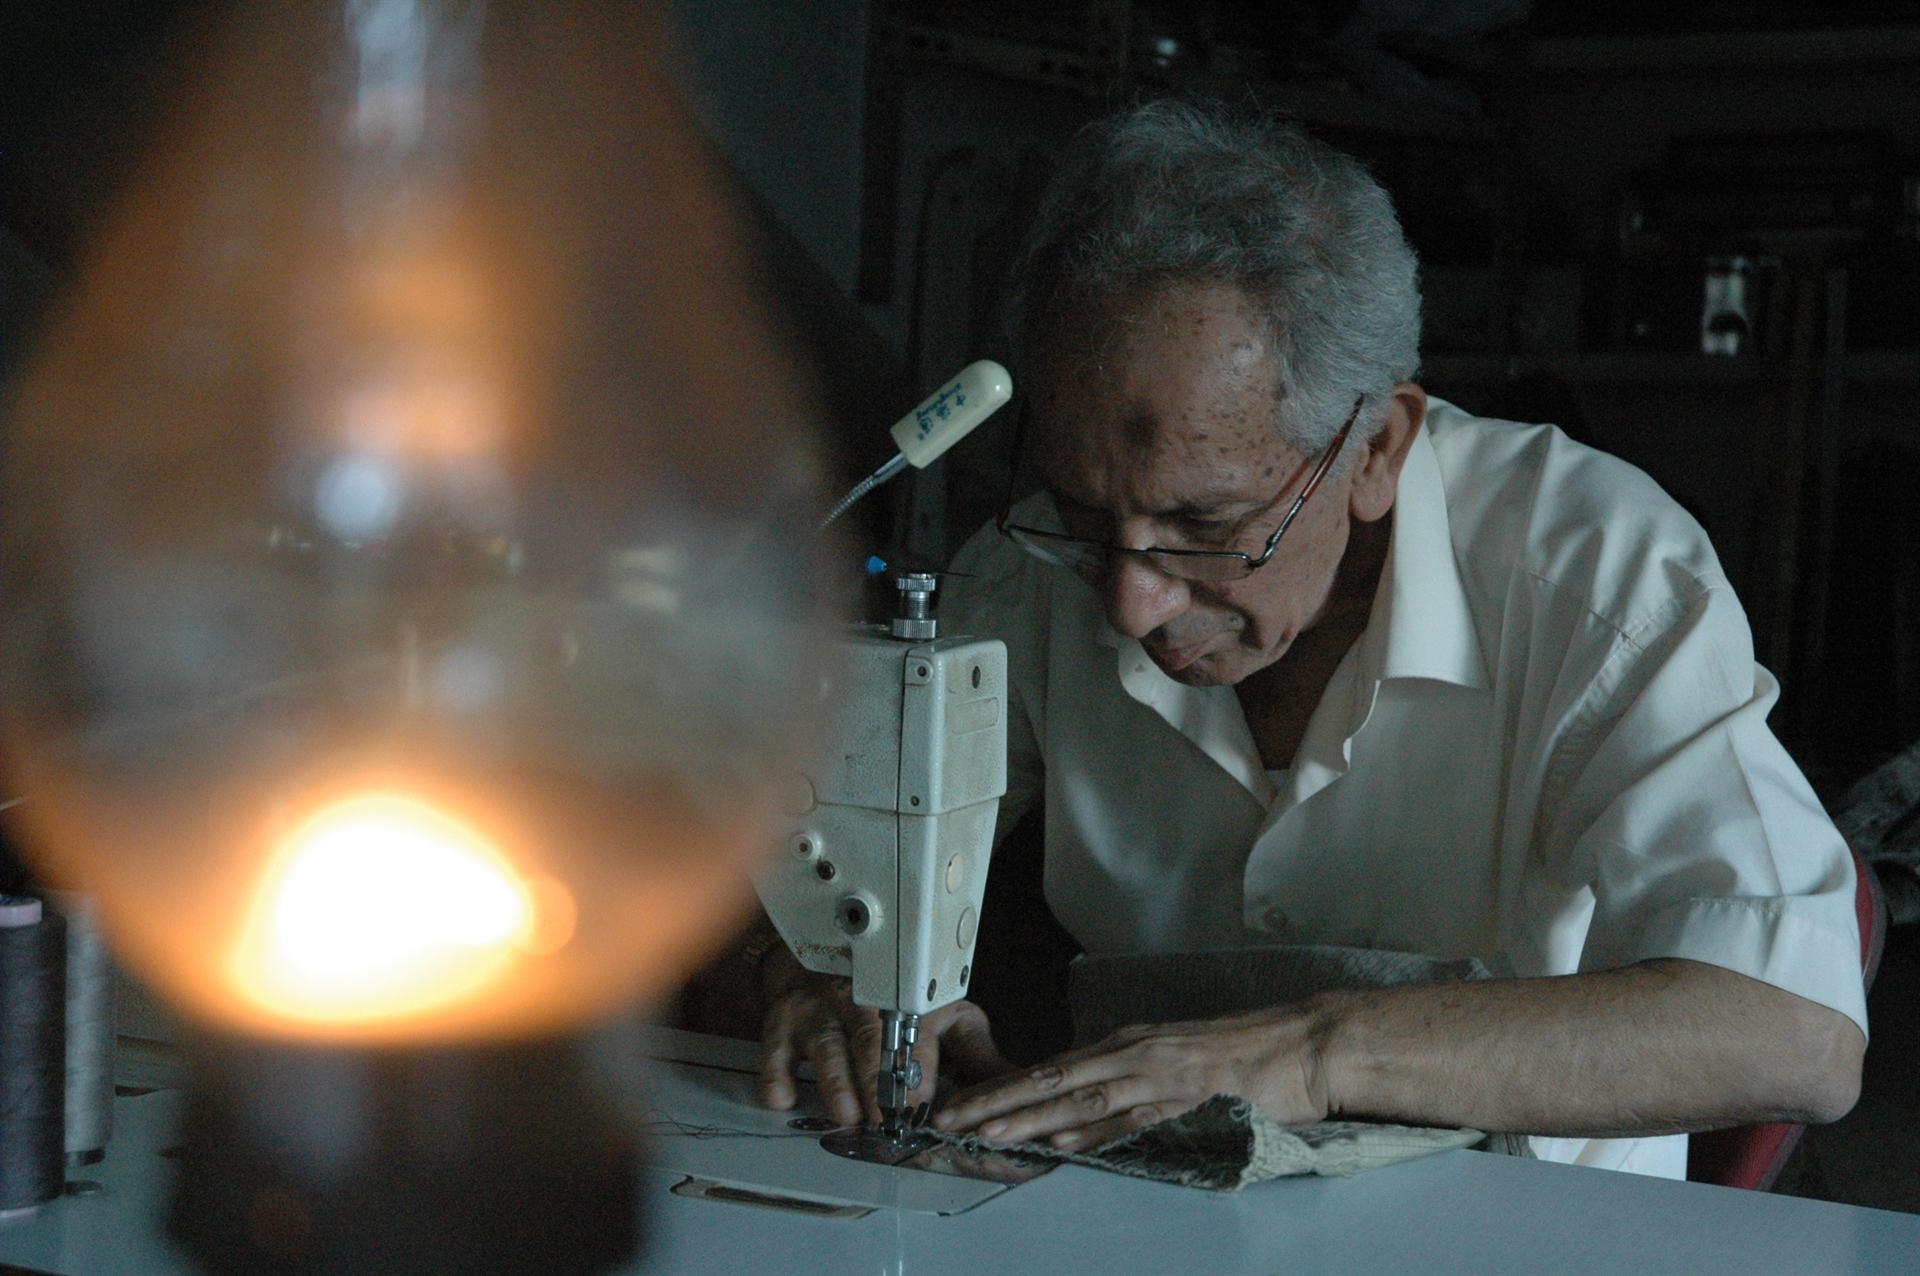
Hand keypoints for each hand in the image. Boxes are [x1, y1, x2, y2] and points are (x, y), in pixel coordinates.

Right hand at [757, 946, 1014, 1125]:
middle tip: (884, 1121)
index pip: (916, 1036)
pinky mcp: (784, 1017)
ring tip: (846, 1114)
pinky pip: (775, 1046)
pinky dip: (776, 1073)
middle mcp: (863, 1001)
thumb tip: (1018, 1087)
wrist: (830, 948)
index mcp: (908, 1001)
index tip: (923, 1106)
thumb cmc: (899, 993)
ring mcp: (820, 1008)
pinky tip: (781, 1099)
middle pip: (870, 1040)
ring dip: (836, 1080)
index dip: (919, 1071)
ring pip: (827, 1042)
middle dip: (876, 1082)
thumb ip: (977, 1056)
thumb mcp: (946, 1015)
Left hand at [932, 1006, 1332, 1150]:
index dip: (1002, 1090)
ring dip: (1032, 1116)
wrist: (1304, 1042)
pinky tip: (1067, 1142)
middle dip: (998, 1101)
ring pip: (1084, 1096)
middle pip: (1052, 1079)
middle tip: (951, 1119)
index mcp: (1128, 1046)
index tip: (960, 1108)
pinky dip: (1101, 1130)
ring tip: (989, 1132)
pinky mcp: (1192, 1095)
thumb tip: (1073, 1119)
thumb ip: (1125, 1087)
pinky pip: (1139, 1116)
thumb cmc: (1241, 1056)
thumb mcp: (1170, 1065)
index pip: (1050, 1070)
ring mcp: (1162, 1073)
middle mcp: (1135, 1053)